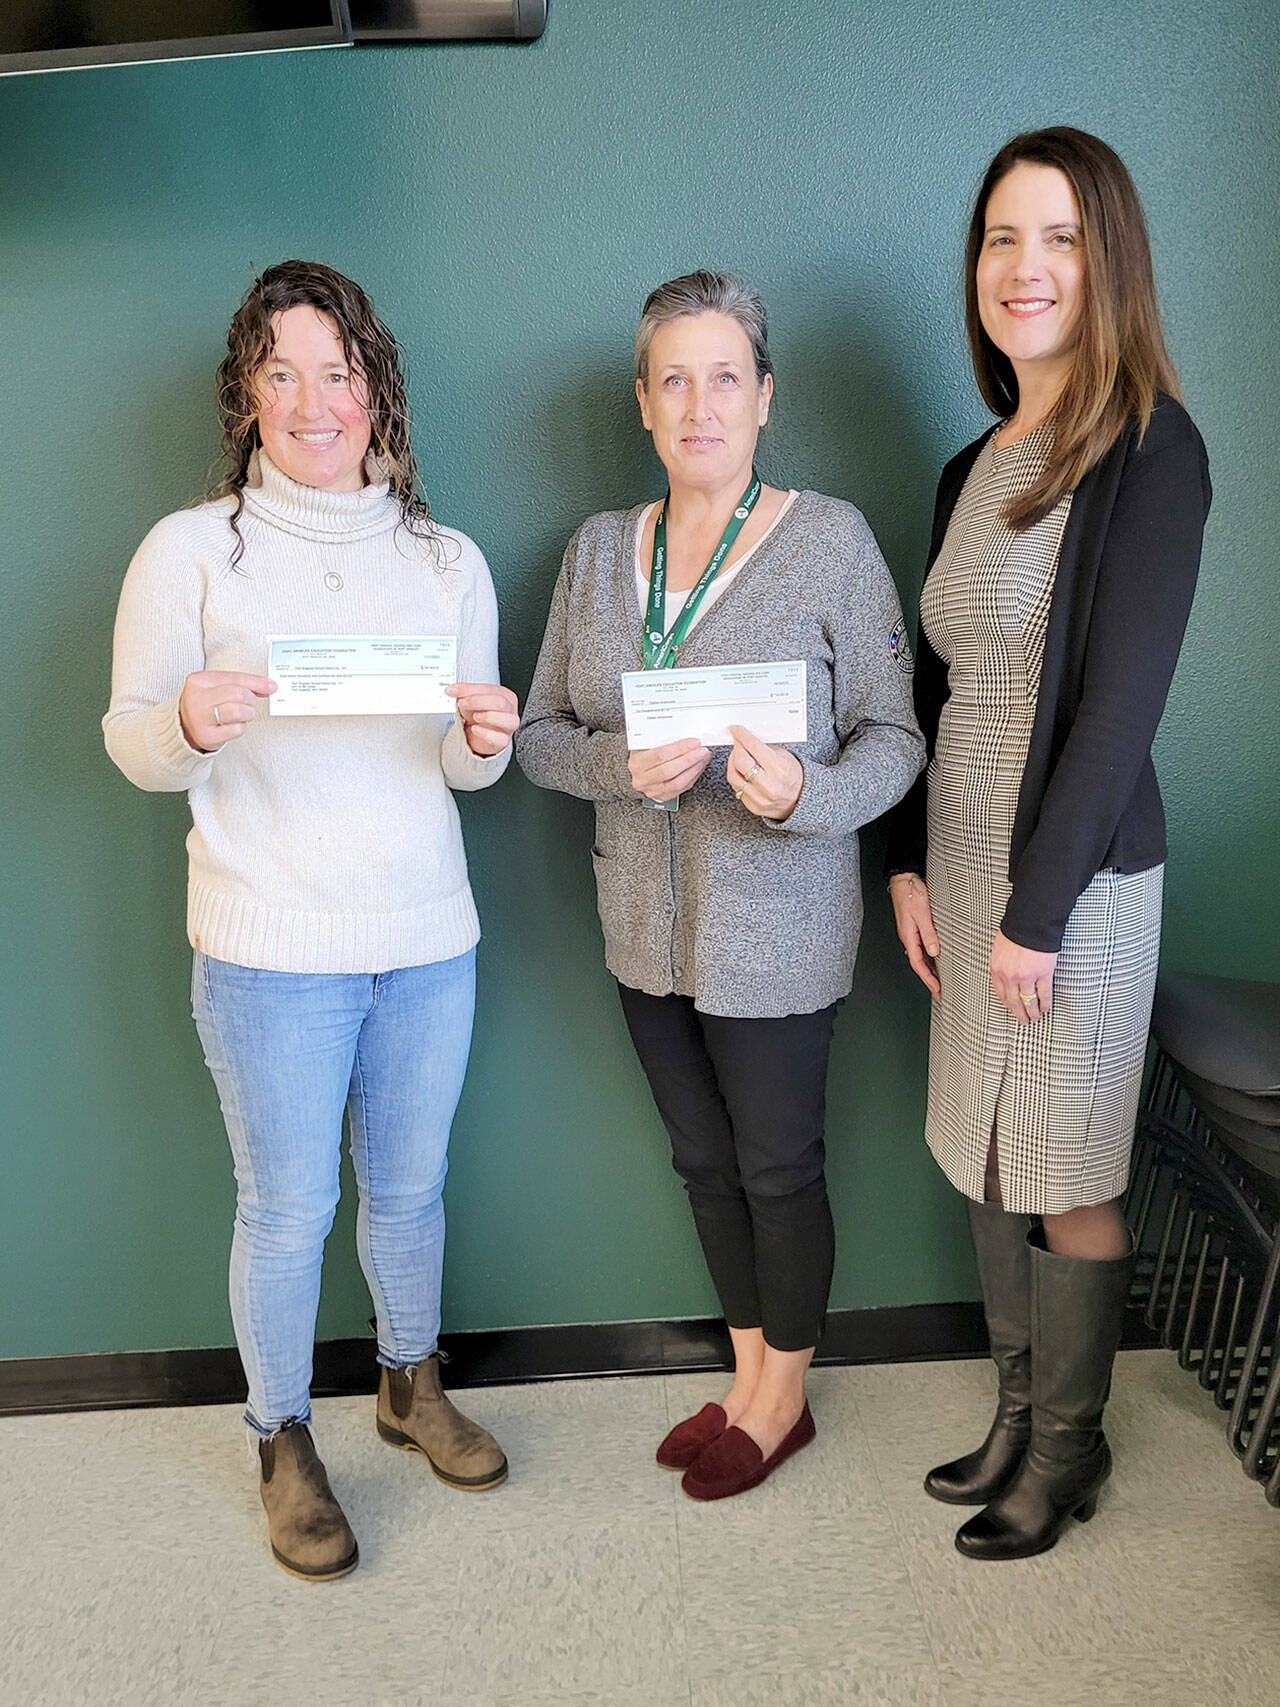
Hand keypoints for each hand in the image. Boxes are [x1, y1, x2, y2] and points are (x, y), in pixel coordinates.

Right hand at [179, 670, 275, 751]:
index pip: (234, 678)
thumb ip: (241, 684)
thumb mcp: (218, 688)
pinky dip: (240, 727)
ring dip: (248, 713)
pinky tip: (233, 725)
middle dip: (251, 700)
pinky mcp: (206, 736)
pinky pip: (236, 729)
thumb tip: (268, 686)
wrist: (185, 727)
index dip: (256, 683)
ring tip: (243, 714)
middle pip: (238, 694)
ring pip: (239, 711)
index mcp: (198, 681)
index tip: (271, 686)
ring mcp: (199, 718)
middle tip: (250, 704)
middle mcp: (196, 698)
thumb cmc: (206, 705)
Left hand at [446, 682, 519, 755]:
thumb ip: (464, 693)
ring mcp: (508, 726)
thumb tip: (452, 689)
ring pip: (508, 720)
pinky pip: (500, 738)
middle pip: (500, 702)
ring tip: (474, 717)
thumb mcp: (470, 701)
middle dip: (478, 702)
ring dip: (488, 716)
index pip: (490, 689)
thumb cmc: (476, 716)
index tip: (454, 691)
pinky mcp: (503, 740)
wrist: (476, 735)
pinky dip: (486, 734)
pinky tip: (475, 729)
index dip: (471, 689)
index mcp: (504, 695)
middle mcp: (509, 709)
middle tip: (462, 704)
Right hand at [628, 738, 710, 803]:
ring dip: (694, 769)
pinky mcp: (663, 797)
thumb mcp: (647, 743)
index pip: (659, 756)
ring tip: (703, 757)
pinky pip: (682, 789)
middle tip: (702, 750)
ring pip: (677, 783)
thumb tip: (685, 732)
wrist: (638, 770)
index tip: (693, 742)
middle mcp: (642, 779)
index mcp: (637, 763)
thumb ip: (662, 739)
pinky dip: (693, 776)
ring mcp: (652, 790)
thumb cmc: (643, 754)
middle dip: (689, 759)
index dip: (679, 748)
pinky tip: (699, 766)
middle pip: (669, 771)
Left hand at [726, 725, 802, 821]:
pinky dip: (737, 776)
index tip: (736, 730)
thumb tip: (746, 738)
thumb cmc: (793, 776)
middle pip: (740, 762)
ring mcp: (760, 798)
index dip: (741, 735)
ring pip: (733, 776)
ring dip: (732, 763)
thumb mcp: (784, 756)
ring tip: (738, 757)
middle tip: (738, 744)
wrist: (800, 800)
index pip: (753, 747)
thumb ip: (764, 748)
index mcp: (779, 769)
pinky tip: (741, 771)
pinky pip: (736, 788)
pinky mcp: (753, 806)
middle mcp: (769, 785)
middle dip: (736, 749)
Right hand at [888, 873, 940, 995]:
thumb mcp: (922, 914)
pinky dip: (928, 957)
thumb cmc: (911, 894)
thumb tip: (934, 953)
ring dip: (929, 969)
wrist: (903, 880)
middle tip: (939, 990)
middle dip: (929, 978)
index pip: (918, 965)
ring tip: (939, 979)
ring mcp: (910, 932)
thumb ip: (929, 934)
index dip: (928, 979)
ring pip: (919, 956)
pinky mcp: (913, 926)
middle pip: (918, 964)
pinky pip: (920, 947)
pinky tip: (934, 958)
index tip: (937, 990)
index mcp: (908, 936)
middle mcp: (908, 937)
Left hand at [990, 929, 1056, 1023]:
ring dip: (1032, 1012)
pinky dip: (1045, 1004)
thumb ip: (1003, 962)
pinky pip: (1044, 994)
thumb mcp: (1001, 947)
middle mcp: (1009, 975)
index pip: (1000, 992)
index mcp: (997, 968)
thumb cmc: (1017, 930)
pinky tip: (1046, 1008)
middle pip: (1013, 1001)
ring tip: (1035, 1018)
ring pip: (1028, 1001)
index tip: (1011, 1008)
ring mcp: (1026, 976)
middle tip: (1023, 1021)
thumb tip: (1006, 971)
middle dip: (1019, 1013)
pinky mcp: (1042, 974)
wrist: (1031, 921)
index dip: (1007, 1003)